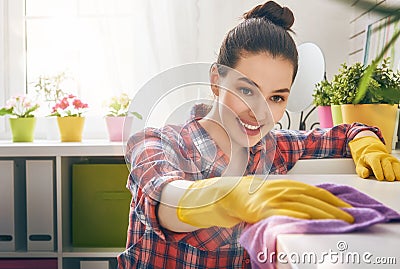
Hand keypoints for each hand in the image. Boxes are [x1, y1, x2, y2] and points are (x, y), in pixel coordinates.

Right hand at [177, 176, 353, 227]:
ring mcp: (271, 199)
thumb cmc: (252, 194)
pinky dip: (296, 216)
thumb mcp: (274, 190)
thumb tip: (312, 203)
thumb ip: (291, 195)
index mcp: (285, 184)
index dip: (332, 199)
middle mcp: (281, 189)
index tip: (346, 207)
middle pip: (312, 198)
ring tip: (338, 222)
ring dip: (322, 214)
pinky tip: (307, 219)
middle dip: (333, 208)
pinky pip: (282, 213)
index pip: (314, 191)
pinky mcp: (262, 210)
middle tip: (349, 218)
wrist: (228, 194)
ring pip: (302, 205)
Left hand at [349, 136, 399, 180]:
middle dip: (388, 173)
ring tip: (395, 179)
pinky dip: (399, 172)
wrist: (373, 155)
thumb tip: (365, 174)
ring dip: (396, 173)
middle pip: (387, 165)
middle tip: (389, 179)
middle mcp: (383, 157)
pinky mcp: (396, 162)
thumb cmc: (367, 163)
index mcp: (373, 157)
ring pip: (395, 165)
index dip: (378, 171)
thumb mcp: (360, 166)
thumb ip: (361, 171)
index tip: (380, 178)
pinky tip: (398, 178)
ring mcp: (391, 159)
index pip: (375, 163)